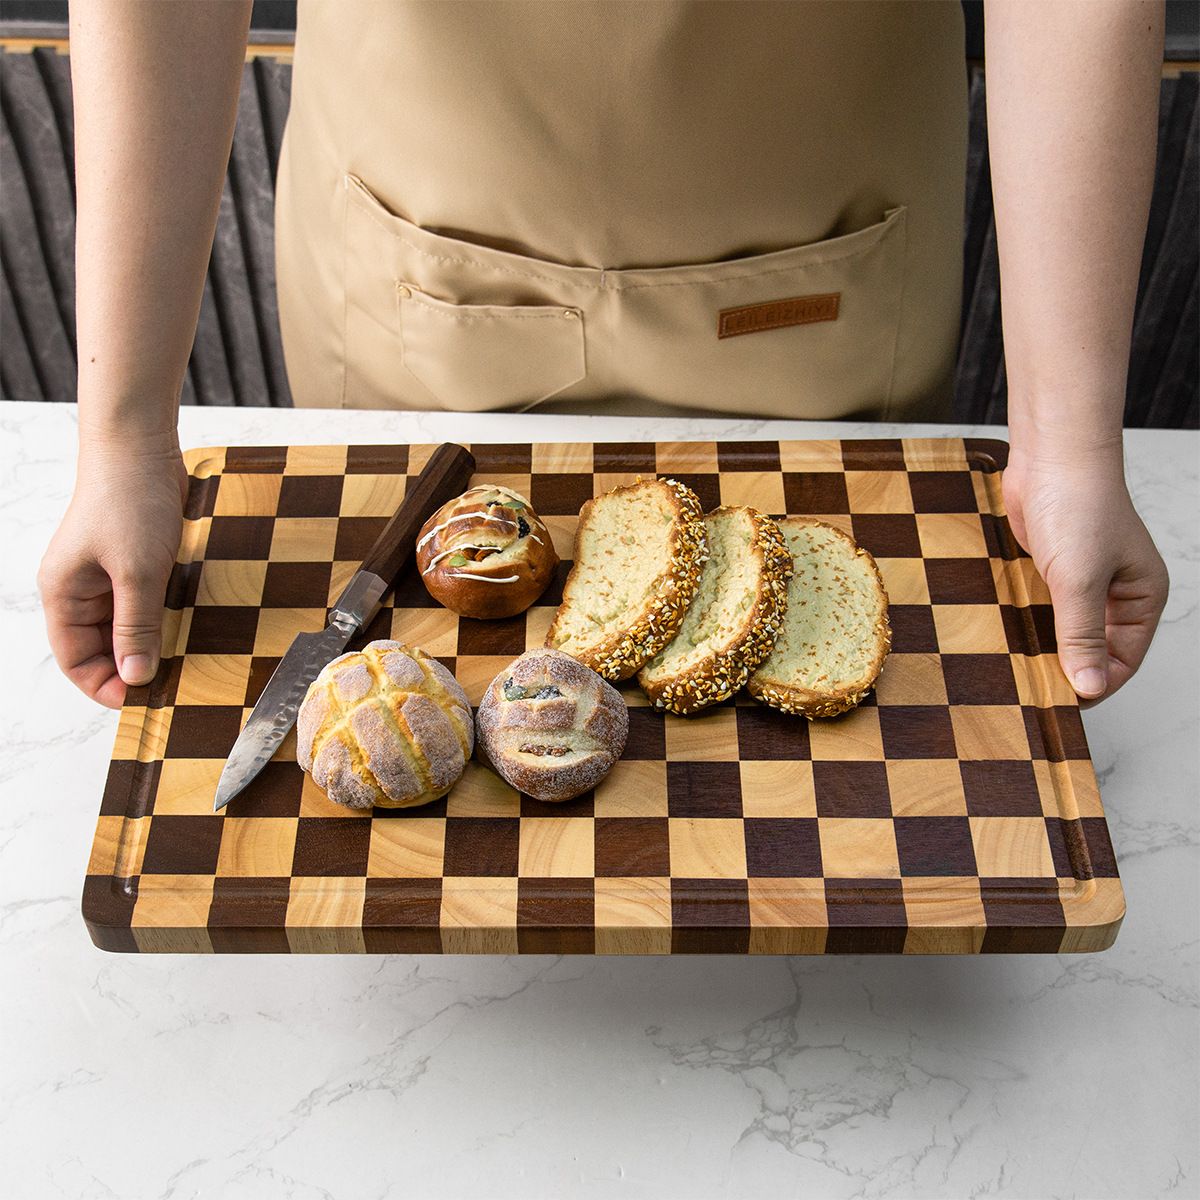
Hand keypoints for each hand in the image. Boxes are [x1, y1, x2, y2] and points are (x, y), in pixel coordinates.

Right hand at [38, 438, 188, 708]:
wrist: (142, 448)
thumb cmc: (128, 502)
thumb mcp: (135, 572)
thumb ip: (135, 627)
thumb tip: (135, 676)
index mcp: (64, 595)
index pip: (76, 660)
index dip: (106, 685)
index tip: (143, 700)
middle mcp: (80, 590)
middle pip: (101, 648)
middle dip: (133, 667)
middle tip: (173, 683)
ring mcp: (107, 576)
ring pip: (126, 627)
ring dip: (151, 643)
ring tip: (183, 660)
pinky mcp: (134, 562)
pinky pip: (144, 603)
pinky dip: (162, 618)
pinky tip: (186, 627)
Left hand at [1001, 448, 1167, 705]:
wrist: (1050, 455)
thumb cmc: (1079, 505)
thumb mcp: (1081, 580)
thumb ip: (1082, 635)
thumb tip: (1089, 686)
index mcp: (1142, 597)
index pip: (1123, 660)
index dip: (1095, 684)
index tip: (1059, 703)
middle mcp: (1117, 592)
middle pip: (1095, 649)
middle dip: (1068, 669)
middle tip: (1033, 691)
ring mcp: (1082, 580)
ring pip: (1066, 630)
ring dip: (1045, 648)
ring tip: (1017, 670)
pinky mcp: (1051, 568)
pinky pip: (1043, 608)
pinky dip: (1029, 623)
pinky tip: (1007, 637)